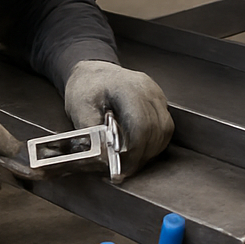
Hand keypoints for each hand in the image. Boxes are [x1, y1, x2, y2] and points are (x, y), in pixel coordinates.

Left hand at [64, 60, 173, 177]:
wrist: (93, 74)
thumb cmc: (86, 87)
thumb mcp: (79, 108)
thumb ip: (92, 132)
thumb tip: (104, 156)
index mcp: (127, 88)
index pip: (141, 124)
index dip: (135, 150)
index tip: (123, 166)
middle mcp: (147, 90)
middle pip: (157, 129)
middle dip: (143, 155)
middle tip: (127, 170)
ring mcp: (156, 94)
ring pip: (165, 129)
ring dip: (152, 150)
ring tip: (133, 162)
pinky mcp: (159, 101)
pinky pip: (165, 125)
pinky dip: (155, 142)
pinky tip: (141, 150)